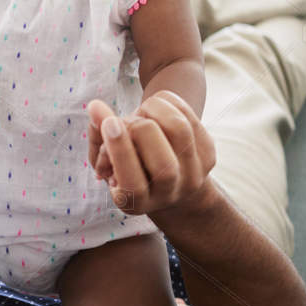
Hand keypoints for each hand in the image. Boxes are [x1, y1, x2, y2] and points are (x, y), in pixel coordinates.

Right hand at [85, 91, 214, 215]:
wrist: (166, 172)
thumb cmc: (128, 163)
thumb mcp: (107, 157)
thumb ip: (97, 135)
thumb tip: (96, 108)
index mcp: (137, 202)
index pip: (132, 183)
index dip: (120, 150)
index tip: (109, 122)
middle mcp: (169, 195)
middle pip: (163, 163)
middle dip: (139, 129)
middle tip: (126, 120)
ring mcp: (193, 177)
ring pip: (179, 131)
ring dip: (154, 111)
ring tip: (141, 110)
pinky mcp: (209, 156)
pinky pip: (190, 118)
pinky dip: (169, 103)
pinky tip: (156, 106)